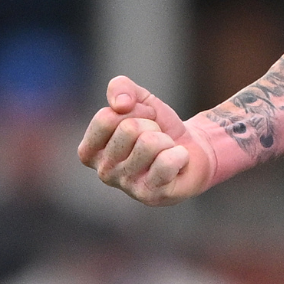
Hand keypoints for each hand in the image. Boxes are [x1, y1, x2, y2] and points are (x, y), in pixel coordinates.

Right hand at [77, 75, 213, 204]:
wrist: (192, 149)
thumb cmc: (159, 127)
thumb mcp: (139, 99)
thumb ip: (120, 88)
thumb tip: (120, 103)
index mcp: (90, 151)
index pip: (106, 118)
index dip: (134, 110)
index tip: (144, 119)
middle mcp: (103, 172)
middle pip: (129, 129)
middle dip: (151, 125)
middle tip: (158, 136)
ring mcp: (126, 186)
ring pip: (149, 143)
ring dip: (166, 141)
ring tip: (165, 150)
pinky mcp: (150, 195)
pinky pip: (166, 162)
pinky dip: (179, 155)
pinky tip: (176, 164)